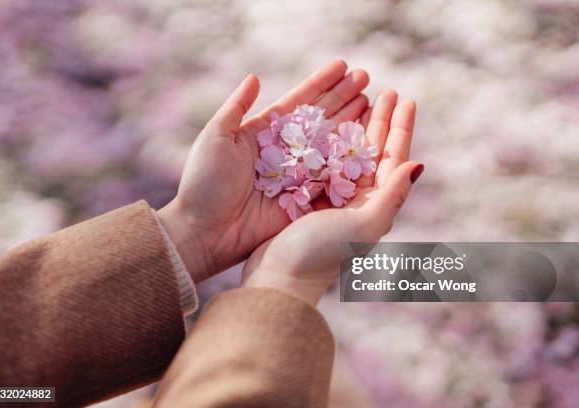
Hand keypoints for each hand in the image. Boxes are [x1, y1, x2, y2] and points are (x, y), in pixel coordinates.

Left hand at [158, 61, 370, 281]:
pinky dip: (351, 159)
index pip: (300, 101)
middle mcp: (287, 150)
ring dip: (352, 121)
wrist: (205, 230)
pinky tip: (369, 140)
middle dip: (344, 97)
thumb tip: (254, 76)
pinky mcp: (306, 198)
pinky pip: (334, 175)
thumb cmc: (204, 183)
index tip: (343, 65)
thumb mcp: (215, 138)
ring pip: (332, 143)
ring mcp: (299, 174)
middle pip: (321, 118)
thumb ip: (236, 107)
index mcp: (265, 132)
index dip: (322, 83)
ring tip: (374, 101)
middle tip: (367, 77)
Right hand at [241, 93, 422, 304]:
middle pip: (374, 153)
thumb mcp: (362, 225)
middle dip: (382, 122)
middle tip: (386, 91)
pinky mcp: (307, 201)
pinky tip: (327, 125)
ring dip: (357, 127)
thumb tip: (419, 164)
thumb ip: (392, 196)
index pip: (394, 159)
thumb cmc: (320, 254)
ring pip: (350, 154)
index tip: (406, 99)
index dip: (401, 128)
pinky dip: (329, 141)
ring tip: (361, 100)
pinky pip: (324, 162)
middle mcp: (358, 203)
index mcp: (375, 206)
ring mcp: (333, 202)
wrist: (279, 280)